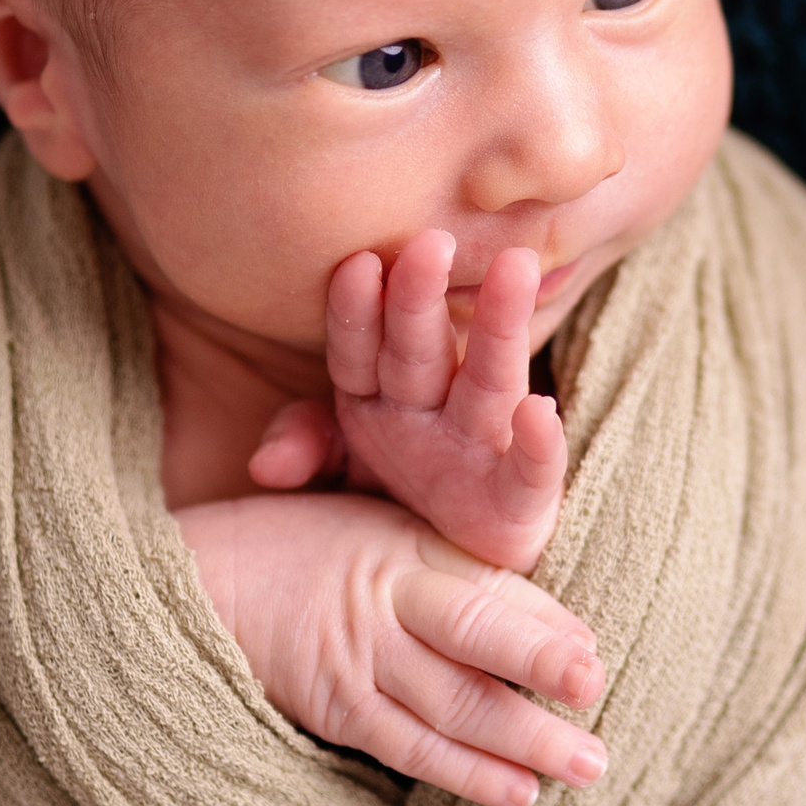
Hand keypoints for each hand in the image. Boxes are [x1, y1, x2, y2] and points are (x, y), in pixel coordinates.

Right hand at [178, 492, 607, 805]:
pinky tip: (519, 792)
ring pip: (451, 705)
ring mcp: (359, 660)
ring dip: (522, 739)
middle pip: (472, 633)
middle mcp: (386, 601)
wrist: (202, 580)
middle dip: (538, 662)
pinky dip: (467, 774)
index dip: (543, 617)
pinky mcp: (336, 710)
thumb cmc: (311, 548)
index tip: (594, 647)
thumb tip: (550, 612)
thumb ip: (455, 561)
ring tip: (584, 765)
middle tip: (595, 691)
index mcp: (406, 546)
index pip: (488, 581)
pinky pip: (410, 748)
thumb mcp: (382, 526)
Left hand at [250, 232, 566, 572]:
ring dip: (502, 327)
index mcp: (382, 397)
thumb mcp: (341, 467)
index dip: (355, 311)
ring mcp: (481, 450)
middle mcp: (433, 411)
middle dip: (423, 299)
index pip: (360, 348)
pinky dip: (539, 444)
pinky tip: (540, 411)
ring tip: (515, 267)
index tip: (355, 266)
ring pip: (489, 383)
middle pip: (422, 351)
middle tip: (431, 242)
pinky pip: (530, 472)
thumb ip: (307, 445)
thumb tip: (266, 463)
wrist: (456, 564)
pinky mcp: (520, 504)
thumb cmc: (404, 491)